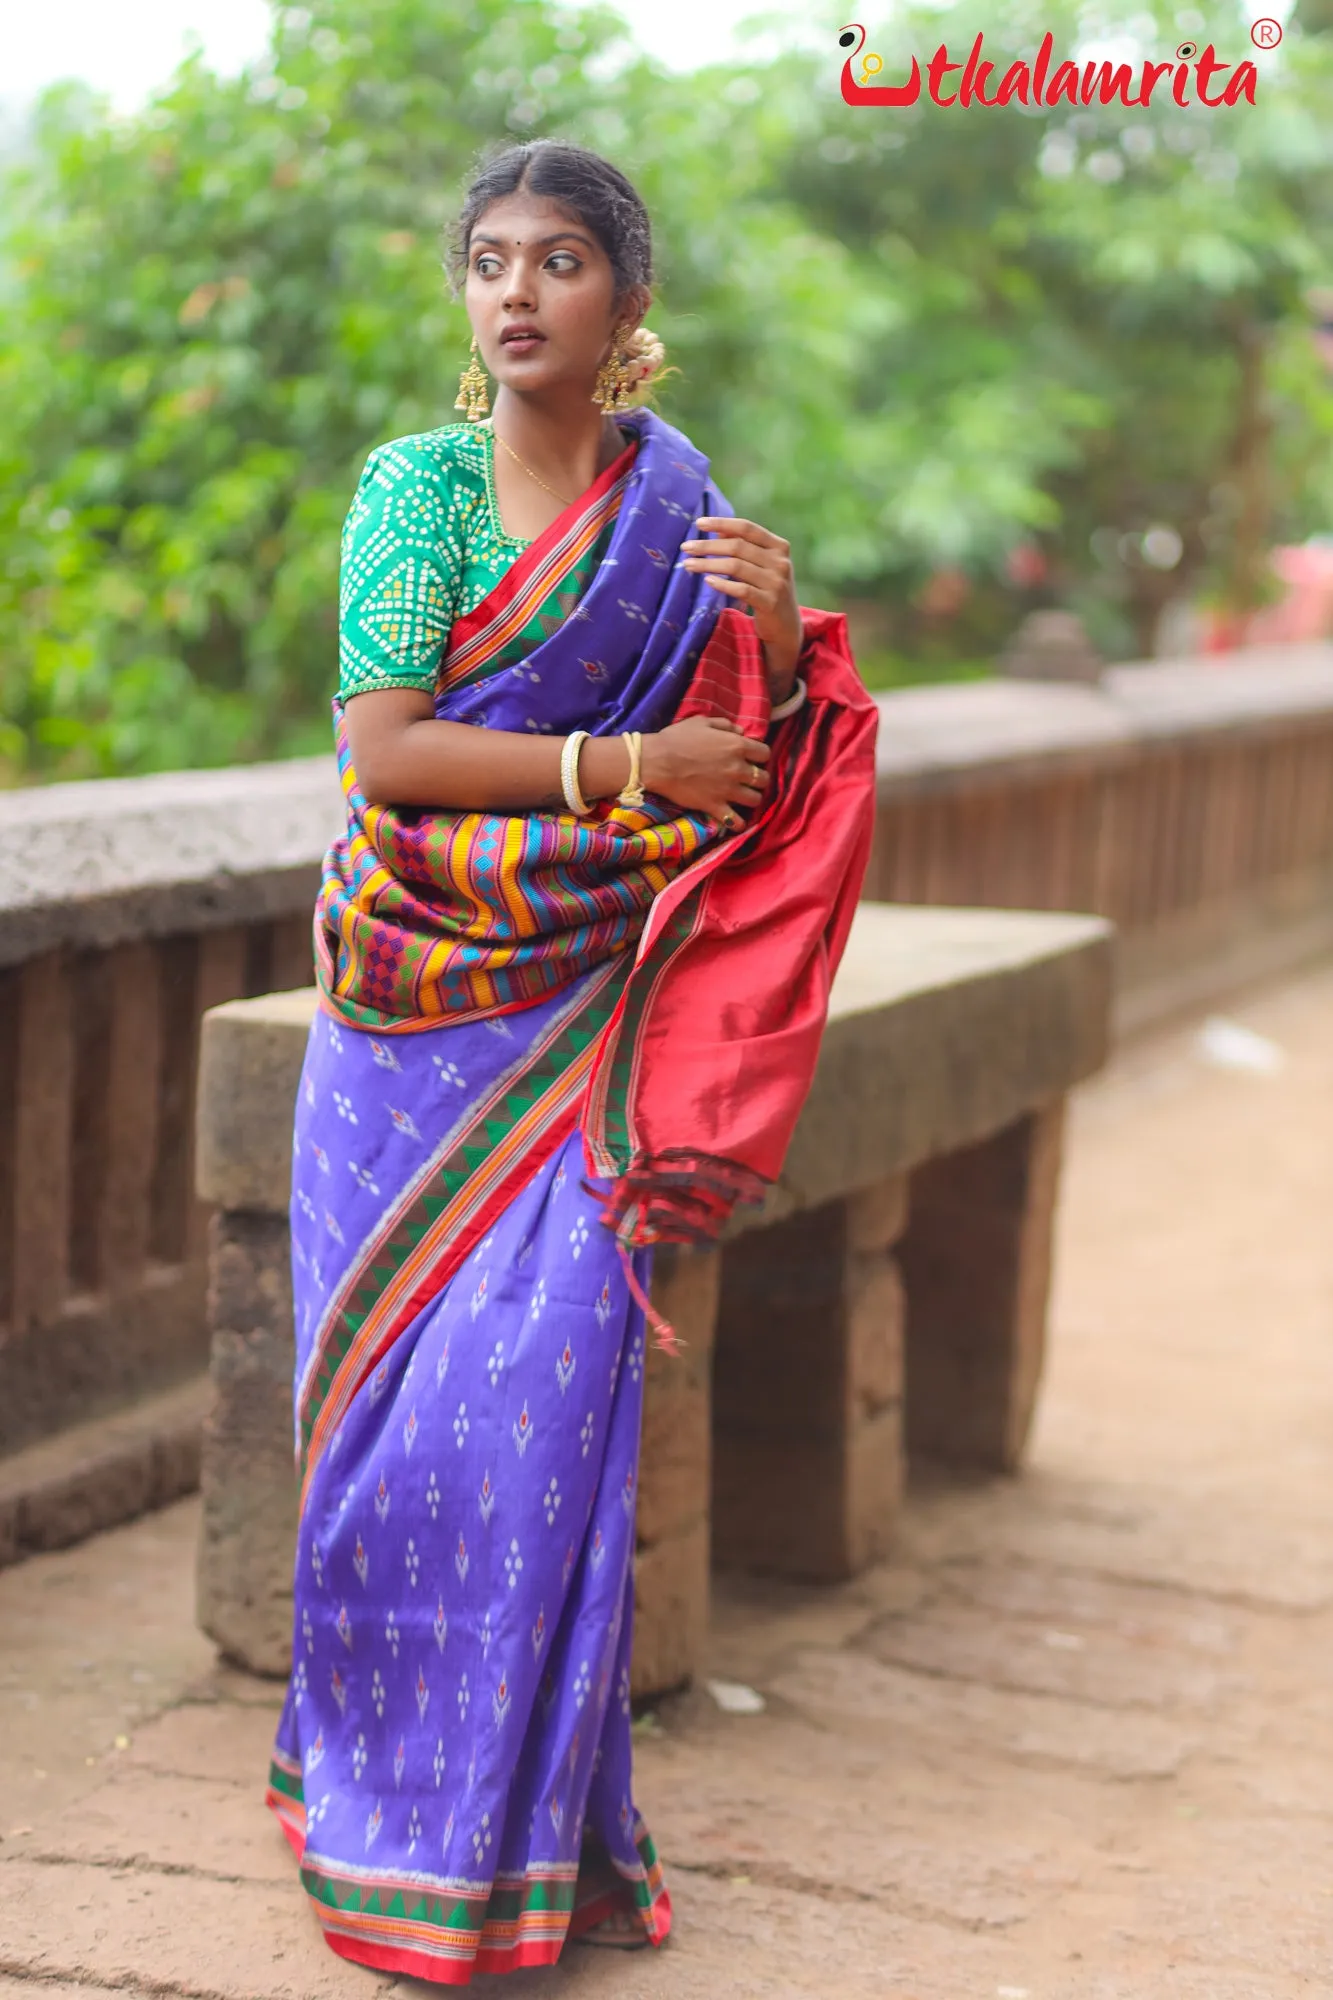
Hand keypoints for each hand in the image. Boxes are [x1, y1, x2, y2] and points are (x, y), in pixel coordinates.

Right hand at [641, 715, 770, 829]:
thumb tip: (741, 730)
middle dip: (758, 778)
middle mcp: (738, 769)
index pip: (765, 753)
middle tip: (748, 779)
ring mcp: (728, 790)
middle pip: (764, 779)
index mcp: (737, 746)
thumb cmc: (677, 739)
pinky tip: (735, 821)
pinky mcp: (715, 806)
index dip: (760, 756)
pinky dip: (738, 823)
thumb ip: (725, 725)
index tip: (751, 758)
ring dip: (751, 798)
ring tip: (742, 797)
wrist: (657, 761)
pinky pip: (735, 821)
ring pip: (755, 799)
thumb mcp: (701, 722)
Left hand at [680, 516, 803, 700]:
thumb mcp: (761, 565)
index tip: (698, 523)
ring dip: (708, 564)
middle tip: (686, 548)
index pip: (747, 528)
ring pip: (736, 567)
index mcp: (779, 547)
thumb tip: (719, 530)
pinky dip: (722, 584)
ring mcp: (777, 583)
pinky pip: (741, 590)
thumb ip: (745, 547)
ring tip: (688, 564)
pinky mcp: (770, 603)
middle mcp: (780, 562)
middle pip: (737, 546)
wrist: (786, 626)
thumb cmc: (768, 590)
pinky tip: (707, 582)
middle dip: (708, 546)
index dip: (722, 523)